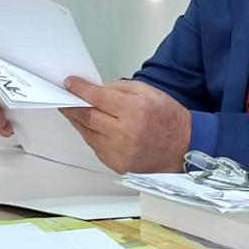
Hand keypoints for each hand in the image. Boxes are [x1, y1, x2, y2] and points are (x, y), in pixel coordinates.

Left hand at [59, 78, 190, 173]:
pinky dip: (90, 135)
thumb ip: (118, 88)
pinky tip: (92, 126)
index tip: (70, 83)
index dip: (80, 89)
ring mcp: (119, 152)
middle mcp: (124, 133)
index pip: (97, 98)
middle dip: (72, 106)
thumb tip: (94, 89)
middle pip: (87, 117)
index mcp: (133, 111)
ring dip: (78, 121)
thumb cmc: (168, 119)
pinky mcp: (117, 164)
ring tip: (75, 110)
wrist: (183, 147)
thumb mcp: (147, 92)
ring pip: (87, 133)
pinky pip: (95, 147)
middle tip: (65, 98)